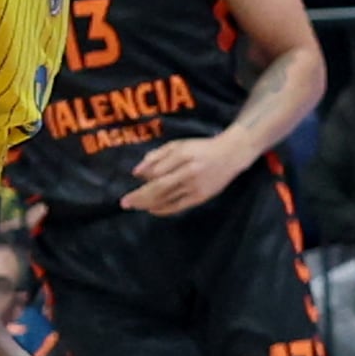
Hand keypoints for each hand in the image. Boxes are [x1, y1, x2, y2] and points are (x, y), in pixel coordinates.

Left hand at [121, 133, 247, 216]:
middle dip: (139, 197)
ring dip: (148, 204)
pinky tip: (152, 210)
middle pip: (159, 188)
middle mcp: (188, 172)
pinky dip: (163, 210)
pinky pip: (178, 206)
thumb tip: (136, 172)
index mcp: (182, 156)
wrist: (230, 155)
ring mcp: (195, 187)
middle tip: (124, 203)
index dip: (143, 178)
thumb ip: (157, 156)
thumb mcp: (178, 145)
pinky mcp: (201, 197)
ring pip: (167, 199)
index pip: (157, 171)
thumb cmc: (200, 148)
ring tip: (134, 207)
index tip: (133, 181)